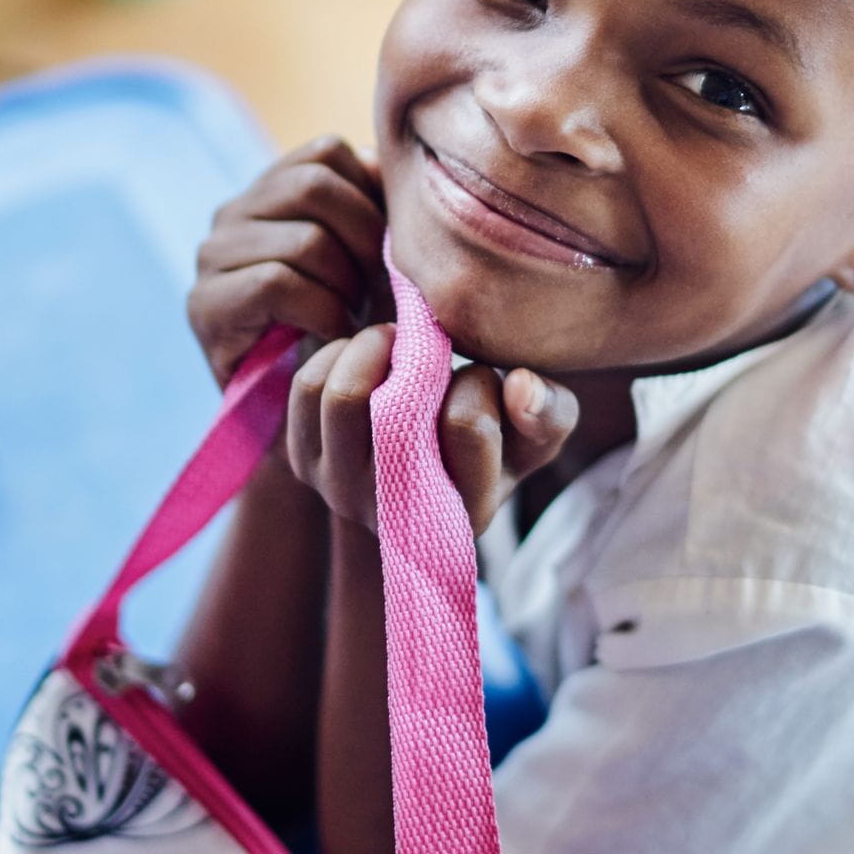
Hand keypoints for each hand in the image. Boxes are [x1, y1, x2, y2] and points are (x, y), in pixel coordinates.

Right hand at [188, 137, 387, 386]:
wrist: (310, 416)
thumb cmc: (353, 330)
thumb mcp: (376, 260)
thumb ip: (379, 209)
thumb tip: (390, 168)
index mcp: (274, 191)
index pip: (327, 151)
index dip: (372, 193)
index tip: (392, 246)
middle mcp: (234, 212)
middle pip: (314, 185)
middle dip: (366, 238)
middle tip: (382, 287)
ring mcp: (212, 256)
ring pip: (303, 239)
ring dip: (348, 284)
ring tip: (358, 316)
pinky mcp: (204, 305)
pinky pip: (277, 284)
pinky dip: (324, 311)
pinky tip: (338, 334)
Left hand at [286, 326, 579, 534]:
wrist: (420, 477)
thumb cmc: (494, 445)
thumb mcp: (536, 433)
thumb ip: (550, 412)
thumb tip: (520, 384)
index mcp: (465, 511)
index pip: (469, 425)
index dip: (479, 380)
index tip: (482, 375)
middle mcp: (395, 514)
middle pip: (394, 413)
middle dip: (418, 355)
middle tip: (432, 339)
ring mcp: (339, 491)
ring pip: (340, 394)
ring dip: (373, 347)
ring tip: (398, 342)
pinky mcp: (302, 461)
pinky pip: (307, 387)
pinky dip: (338, 352)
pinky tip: (366, 356)